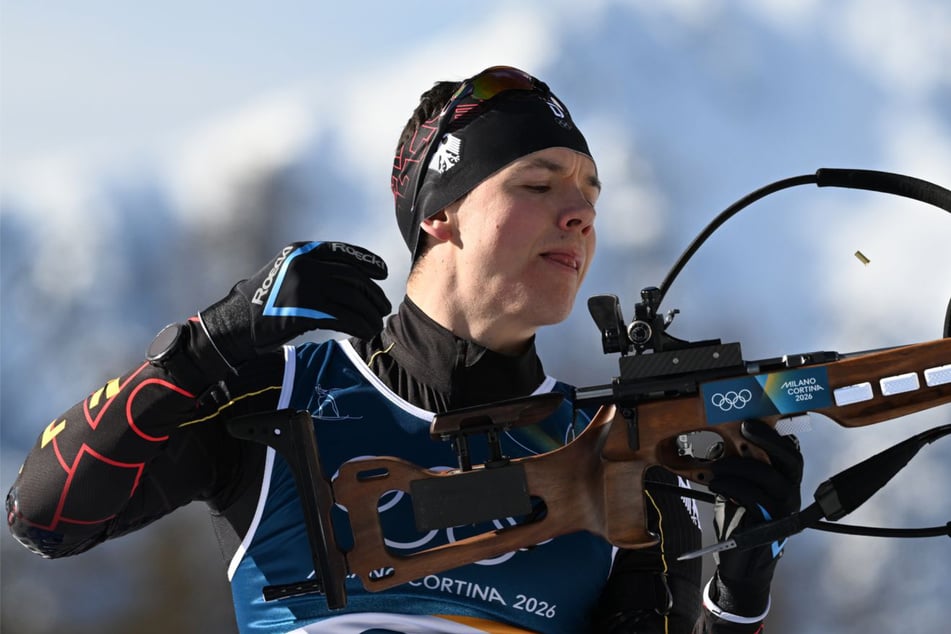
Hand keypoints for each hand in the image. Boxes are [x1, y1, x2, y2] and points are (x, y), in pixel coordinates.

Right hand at [200, 241, 390, 366]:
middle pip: (352, 277)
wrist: (237, 322)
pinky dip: (360, 325)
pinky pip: (344, 317)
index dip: (367, 261)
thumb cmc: (266, 301)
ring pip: (352, 298)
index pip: (343, 252)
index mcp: (302, 252)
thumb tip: (353, 277)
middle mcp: (305, 265)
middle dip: (373, 293)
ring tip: (377, 323)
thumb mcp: (288, 273)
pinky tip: (366, 332)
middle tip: (384, 306)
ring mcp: (305, 287)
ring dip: (370, 313)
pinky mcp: (305, 311)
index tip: (383, 272)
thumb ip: (315, 269)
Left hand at [705, 420, 802, 615]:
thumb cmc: (740, 520)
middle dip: (768, 439)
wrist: (742, 562)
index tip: (752, 420)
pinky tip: (716, 483)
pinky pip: (754, 497)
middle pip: (790, 459)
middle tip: (744, 428)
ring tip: (715, 468)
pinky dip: (732, 486)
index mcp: (785, 480)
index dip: (774, 434)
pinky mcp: (773, 522)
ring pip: (768, 477)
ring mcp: (785, 508)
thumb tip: (724, 441)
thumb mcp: (739, 488)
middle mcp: (791, 492)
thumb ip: (740, 469)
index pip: (790, 452)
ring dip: (738, 467)